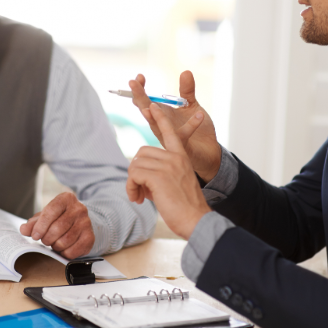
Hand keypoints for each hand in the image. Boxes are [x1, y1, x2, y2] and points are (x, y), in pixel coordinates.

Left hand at [19, 192, 94, 258]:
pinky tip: (63, 249)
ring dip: (56, 246)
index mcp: (66, 199)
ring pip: (65, 240)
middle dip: (47, 238)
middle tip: (45, 240)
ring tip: (54, 243)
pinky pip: (74, 250)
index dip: (40, 226)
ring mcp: (86, 222)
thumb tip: (24, 229)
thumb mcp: (44, 217)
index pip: (51, 211)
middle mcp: (79, 208)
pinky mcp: (90, 237)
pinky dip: (65, 253)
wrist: (79, 222)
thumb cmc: (59, 218)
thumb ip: (33, 223)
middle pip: (58, 227)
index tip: (35, 236)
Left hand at [126, 103, 211, 239]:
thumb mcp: (175, 184)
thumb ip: (160, 174)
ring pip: (135, 164)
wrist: (196, 220)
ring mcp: (167, 165)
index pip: (169, 132)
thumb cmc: (186, 208)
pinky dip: (131, 187)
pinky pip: (134, 174)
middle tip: (140, 191)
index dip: (159, 119)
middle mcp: (175, 157)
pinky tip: (138, 199)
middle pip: (142, 153)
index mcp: (181, 157)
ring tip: (139, 197)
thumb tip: (140, 176)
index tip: (151, 106)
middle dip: (136, 172)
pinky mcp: (158, 176)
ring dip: (132, 182)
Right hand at [129, 71, 220, 181]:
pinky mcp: (181, 147)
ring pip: (156, 126)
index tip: (139, 76)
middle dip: (139, 97)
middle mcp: (161, 126)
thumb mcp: (191, 106)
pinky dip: (192, 124)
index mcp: (161, 115)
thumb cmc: (198, 131)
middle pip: (145, 110)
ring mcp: (169, 137)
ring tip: (151, 105)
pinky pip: (183, 135)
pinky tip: (199, 114)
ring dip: (153, 115)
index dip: (140, 89)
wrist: (209, 153)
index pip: (145, 101)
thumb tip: (185, 72)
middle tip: (132, 83)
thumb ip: (187, 91)